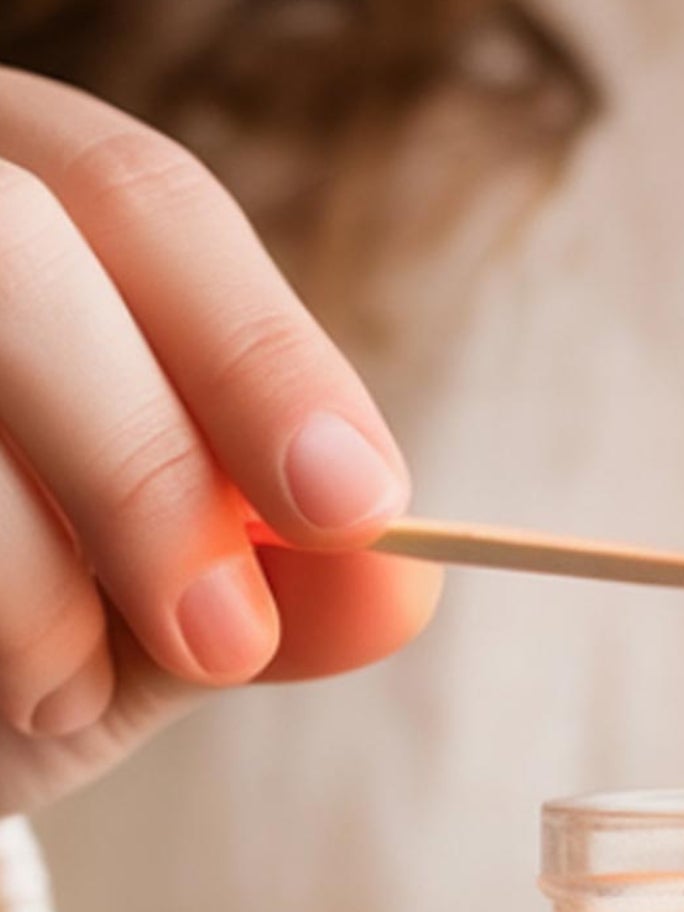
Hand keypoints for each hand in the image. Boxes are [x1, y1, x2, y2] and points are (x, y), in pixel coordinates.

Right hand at [0, 68, 437, 817]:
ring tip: (66, 691)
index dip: (260, 356)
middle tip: (223, 641)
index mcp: (29, 201)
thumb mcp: (174, 615)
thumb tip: (398, 587)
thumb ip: (285, 589)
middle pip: (23, 250)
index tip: (354, 508)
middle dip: (148, 465)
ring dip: (29, 571)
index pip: (145, 205)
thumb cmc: (37, 635)